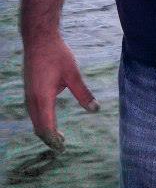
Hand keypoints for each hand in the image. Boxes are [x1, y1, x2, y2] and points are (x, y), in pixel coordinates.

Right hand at [23, 33, 98, 150]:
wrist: (39, 39)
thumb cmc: (56, 54)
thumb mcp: (73, 74)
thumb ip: (83, 93)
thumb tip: (95, 109)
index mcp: (43, 98)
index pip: (46, 127)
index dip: (54, 140)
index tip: (63, 149)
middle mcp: (33, 100)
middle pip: (39, 128)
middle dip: (49, 138)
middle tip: (63, 146)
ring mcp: (28, 95)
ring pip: (35, 120)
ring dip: (45, 130)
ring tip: (59, 135)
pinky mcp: (28, 90)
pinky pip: (33, 112)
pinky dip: (41, 120)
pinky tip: (51, 118)